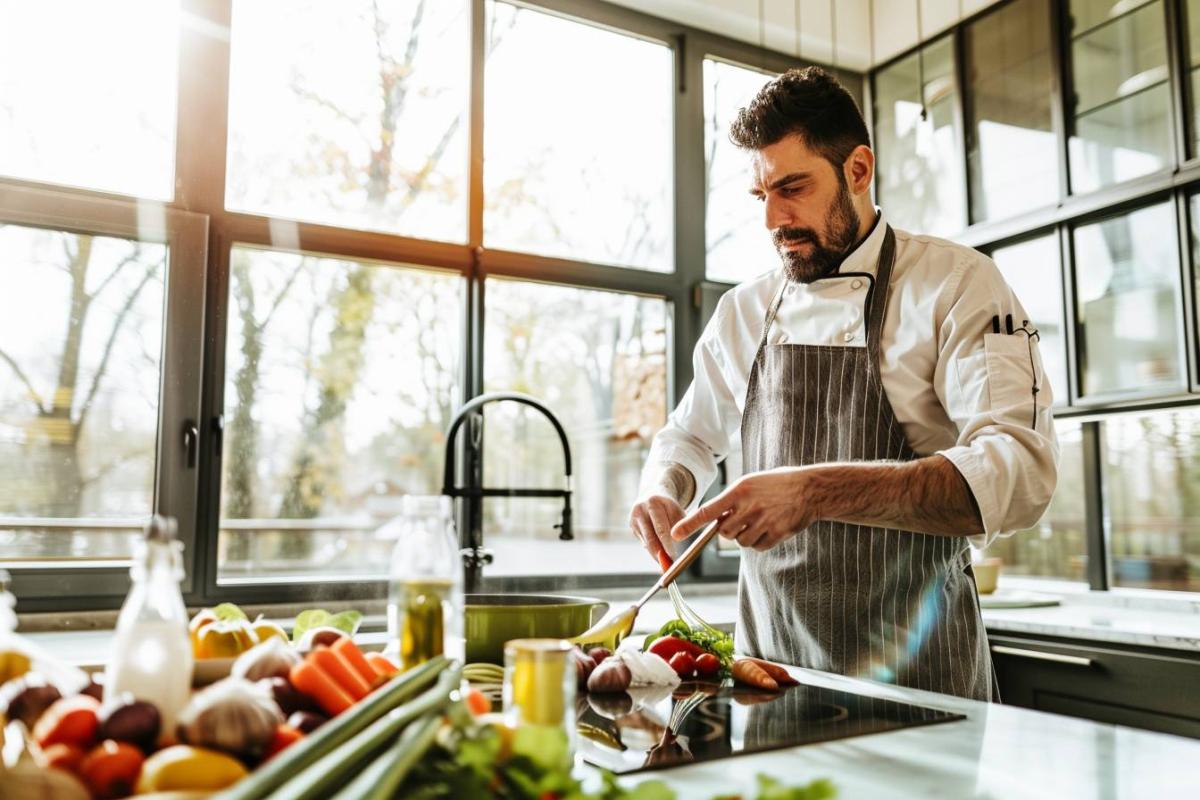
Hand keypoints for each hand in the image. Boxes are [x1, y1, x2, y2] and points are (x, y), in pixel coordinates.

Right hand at [629, 492, 684, 569]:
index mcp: (654, 502)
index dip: (667, 545)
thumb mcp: (677, 511)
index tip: (673, 557)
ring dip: (657, 555)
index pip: (661, 528)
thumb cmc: (669, 506)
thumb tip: (685, 550)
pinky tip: (659, 555)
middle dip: (660, 554)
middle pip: (651, 538)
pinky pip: (644, 542)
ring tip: (666, 565)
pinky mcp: (631, 526)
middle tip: (668, 567)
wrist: (652, 494)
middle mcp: (641, 509)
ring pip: (647, 543)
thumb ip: (680, 527)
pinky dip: (652, 550)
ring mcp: (634, 518)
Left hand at [669, 467, 819, 550]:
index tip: (675, 534)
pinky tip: (771, 528)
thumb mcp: (750, 483)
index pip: (708, 510)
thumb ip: (731, 500)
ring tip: (760, 520)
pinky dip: (760, 542)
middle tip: (742, 518)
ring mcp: (763, 521)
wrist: (809, 488)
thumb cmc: (776, 484)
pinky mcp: (777, 533)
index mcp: (739, 490)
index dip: (690, 524)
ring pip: (740, 542)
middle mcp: (749, 506)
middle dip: (728, 530)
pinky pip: (757, 547)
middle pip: (724, 532)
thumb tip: (714, 521)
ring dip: (745, 536)